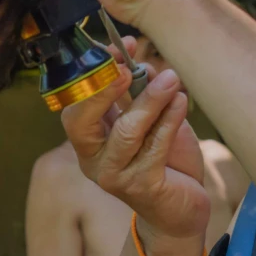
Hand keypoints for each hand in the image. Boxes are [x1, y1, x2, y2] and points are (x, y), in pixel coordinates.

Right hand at [62, 60, 210, 255]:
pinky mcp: (142, 187)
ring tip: (172, 80)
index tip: (119, 47)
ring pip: (126, 131)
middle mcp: (92, 158)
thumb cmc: (162, 160)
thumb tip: (141, 62)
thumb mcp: (148, 121)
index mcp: (87, 138)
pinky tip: (181, 102)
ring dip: (150, 100)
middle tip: (130, 68)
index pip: (74, 102)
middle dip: (104, 89)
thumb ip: (138, 94)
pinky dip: (169, 120)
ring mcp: (114, 175)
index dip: (94, 72)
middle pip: (80, 120)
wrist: (180, 208)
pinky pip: (155, 147)